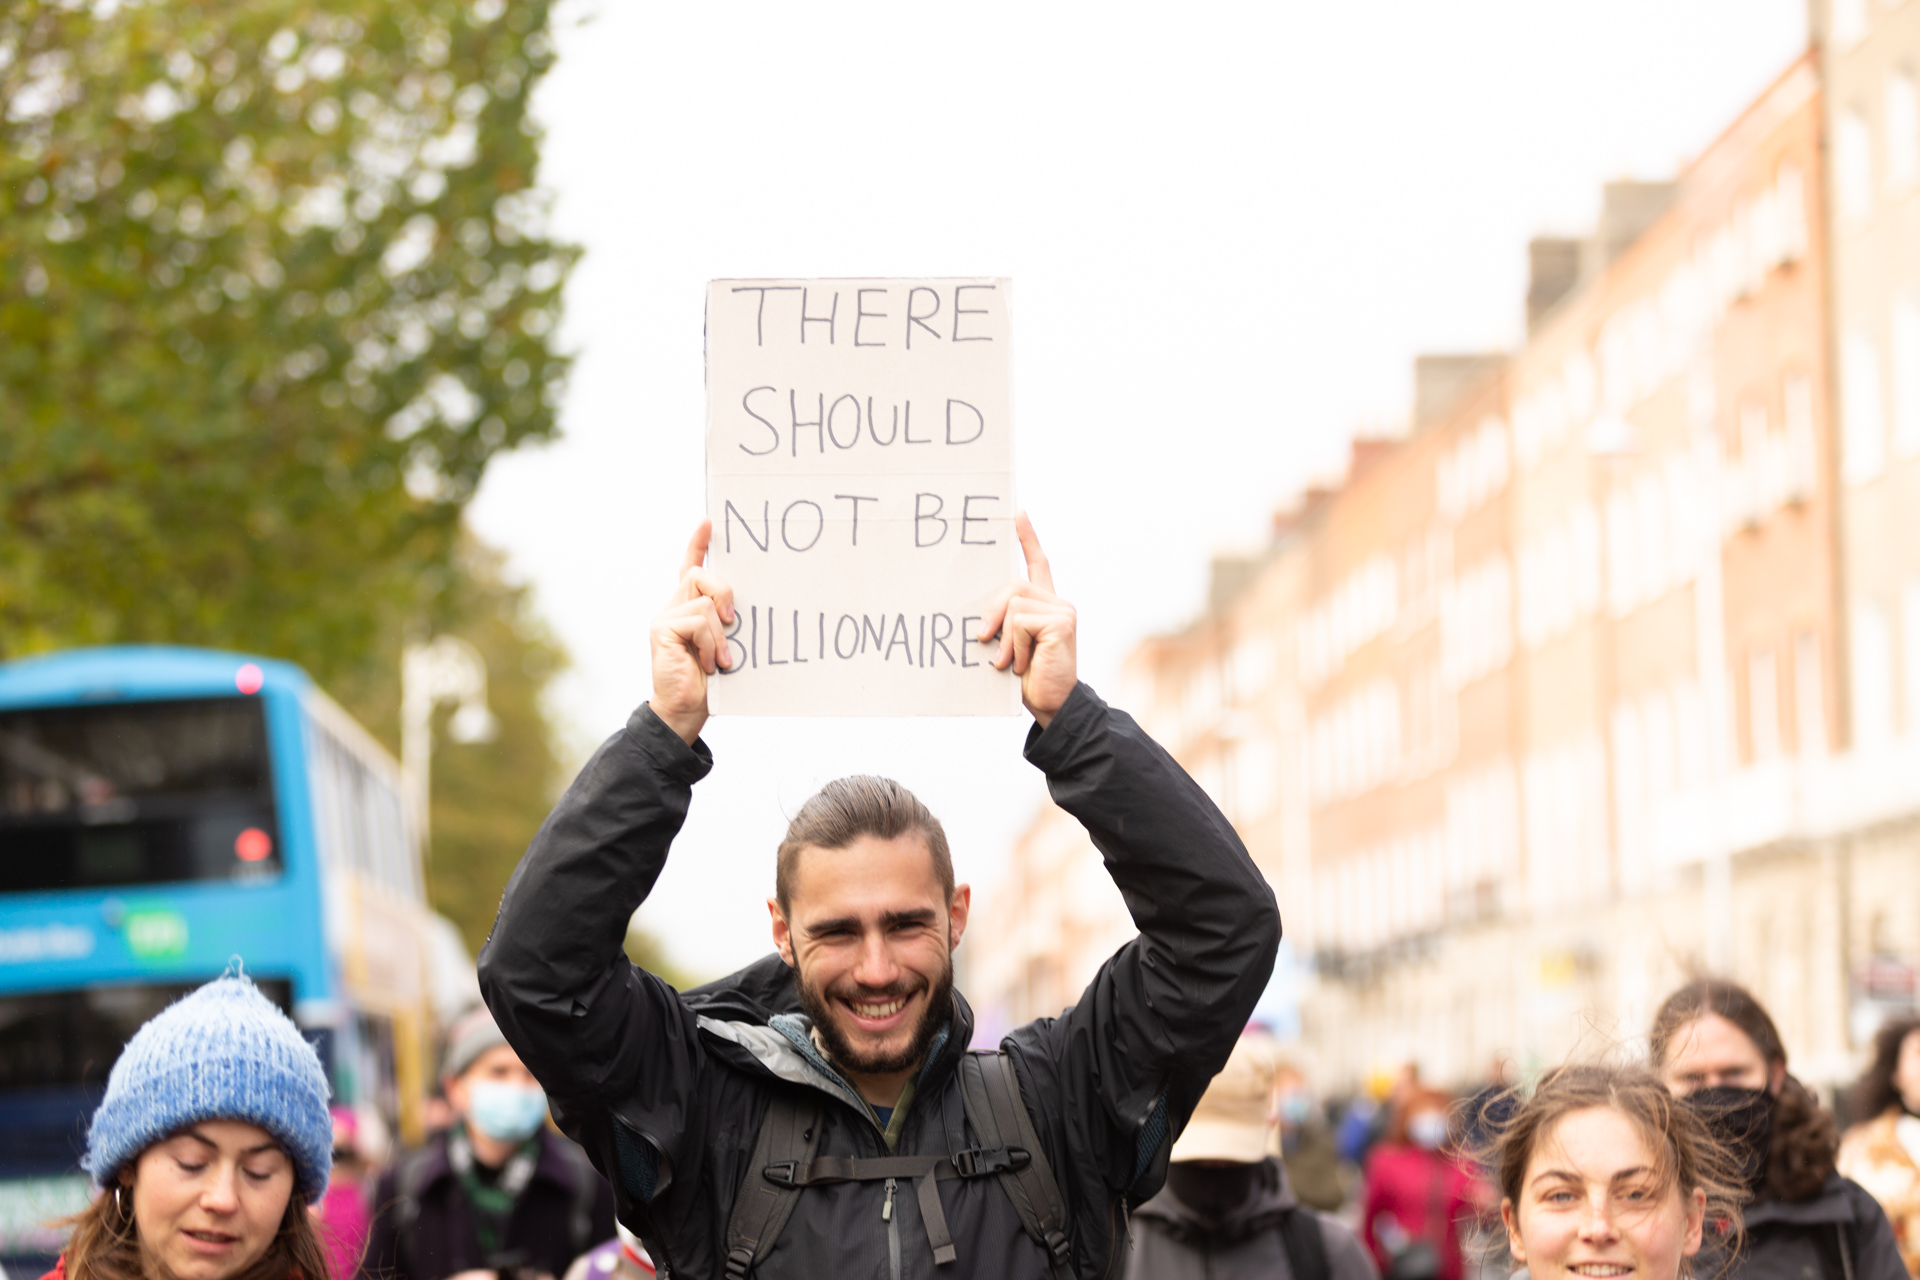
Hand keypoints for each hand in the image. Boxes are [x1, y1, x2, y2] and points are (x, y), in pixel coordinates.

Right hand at [650, 521, 734, 744]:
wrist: (685, 711)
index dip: (697, 544)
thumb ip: (726, 622)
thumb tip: (741, 607)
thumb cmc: (709, 682)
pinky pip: (698, 621)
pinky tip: (711, 664)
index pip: (689, 567)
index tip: (709, 522)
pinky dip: (712, 644)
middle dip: (724, 592)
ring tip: (721, 660)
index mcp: (688, 609)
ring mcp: (664, 617)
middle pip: (700, 575)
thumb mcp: (724, 644)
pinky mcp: (661, 629)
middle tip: (733, 620)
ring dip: (721, 634)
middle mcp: (673, 607)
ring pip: (704, 602)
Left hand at [978, 513, 1076, 727]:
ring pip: (1013, 604)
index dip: (1028, 538)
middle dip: (992, 612)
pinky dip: (1014, 646)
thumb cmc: (1027, 679)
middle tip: (983, 639)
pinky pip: (1021, 621)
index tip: (1017, 513)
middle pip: (1012, 585)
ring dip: (1004, 638)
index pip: (1037, 563)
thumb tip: (978, 616)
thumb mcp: (1008, 645)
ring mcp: (1063, 610)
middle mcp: (1057, 601)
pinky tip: (1022, 664)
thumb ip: (1001, 623)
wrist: (1052, 706)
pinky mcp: (1062, 622)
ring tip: (1010, 662)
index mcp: (1044, 604)